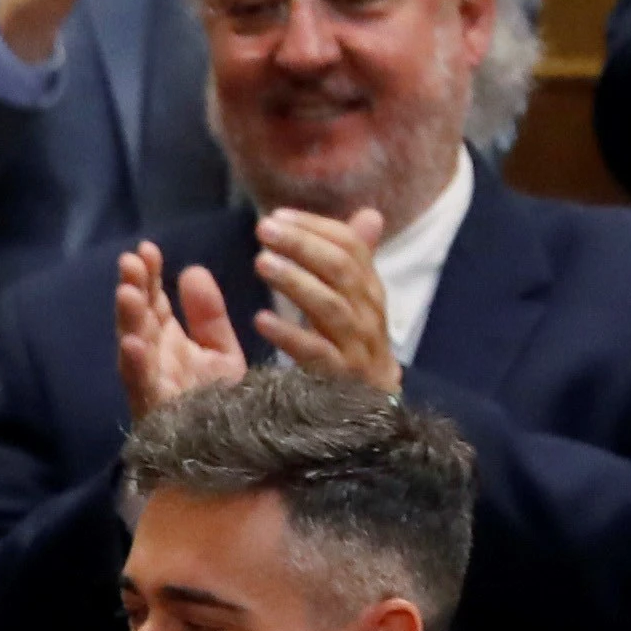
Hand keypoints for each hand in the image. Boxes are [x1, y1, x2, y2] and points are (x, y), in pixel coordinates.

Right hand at [112, 242, 247, 420]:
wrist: (234, 459)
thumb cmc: (223, 407)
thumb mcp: (222, 353)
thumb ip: (208, 316)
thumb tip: (191, 270)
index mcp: (168, 342)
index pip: (153, 302)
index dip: (149, 277)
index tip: (148, 249)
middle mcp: (155, 360)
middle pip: (139, 320)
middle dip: (133, 291)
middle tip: (131, 262)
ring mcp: (152, 386)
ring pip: (133, 348)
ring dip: (128, 321)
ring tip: (127, 293)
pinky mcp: (156, 413)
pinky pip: (142, 388)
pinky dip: (135, 366)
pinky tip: (132, 344)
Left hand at [248, 206, 399, 391]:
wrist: (369, 416)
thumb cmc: (350, 348)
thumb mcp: (352, 303)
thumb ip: (353, 262)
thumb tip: (370, 215)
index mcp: (369, 293)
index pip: (351, 249)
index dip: (316, 228)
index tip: (277, 215)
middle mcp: (369, 317)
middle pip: (343, 271)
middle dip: (304, 246)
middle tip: (263, 229)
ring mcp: (358, 350)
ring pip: (332, 308)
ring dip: (296, 282)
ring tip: (261, 263)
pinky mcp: (342, 381)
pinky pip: (318, 355)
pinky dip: (291, 336)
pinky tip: (261, 320)